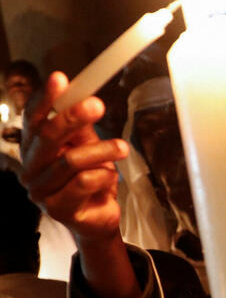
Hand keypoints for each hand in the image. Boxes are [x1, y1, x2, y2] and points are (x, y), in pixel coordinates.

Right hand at [20, 73, 136, 297]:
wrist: (98, 218)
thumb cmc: (91, 178)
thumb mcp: (88, 146)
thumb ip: (82, 127)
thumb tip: (84, 98)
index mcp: (34, 147)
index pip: (33, 118)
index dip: (45, 98)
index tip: (60, 79)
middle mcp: (31, 167)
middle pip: (48, 136)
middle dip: (73, 118)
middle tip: (97, 105)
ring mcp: (40, 190)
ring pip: (71, 161)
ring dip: (102, 151)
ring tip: (122, 147)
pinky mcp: (56, 209)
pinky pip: (84, 183)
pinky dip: (103, 175)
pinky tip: (110, 178)